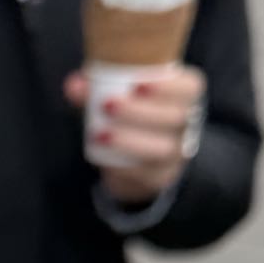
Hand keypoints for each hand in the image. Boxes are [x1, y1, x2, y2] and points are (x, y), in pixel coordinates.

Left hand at [65, 66, 205, 203]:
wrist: (133, 159)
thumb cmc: (126, 114)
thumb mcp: (113, 97)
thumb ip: (94, 89)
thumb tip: (73, 84)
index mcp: (184, 96)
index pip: (189, 87)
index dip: (168, 86)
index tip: (138, 84)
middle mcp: (185, 125)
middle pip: (175, 117)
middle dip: (140, 111)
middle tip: (107, 104)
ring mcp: (176, 154)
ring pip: (163, 148)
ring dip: (130, 140)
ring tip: (101, 134)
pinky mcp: (161, 178)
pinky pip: (148, 175)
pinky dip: (125, 168)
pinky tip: (107, 161)